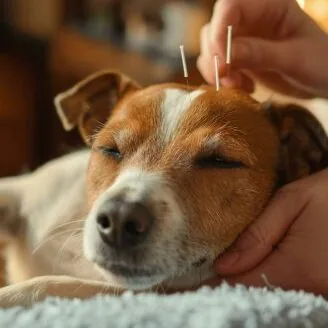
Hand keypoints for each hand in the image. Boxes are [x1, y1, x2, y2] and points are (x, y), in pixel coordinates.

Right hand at [198, 0, 327, 98]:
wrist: (322, 81)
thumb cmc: (320, 64)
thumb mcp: (295, 59)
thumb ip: (262, 54)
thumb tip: (227, 55)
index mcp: (270, 6)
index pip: (231, 6)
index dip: (220, 30)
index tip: (224, 60)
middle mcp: (251, 19)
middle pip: (214, 27)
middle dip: (216, 56)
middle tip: (229, 79)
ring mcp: (243, 39)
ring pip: (211, 47)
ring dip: (216, 70)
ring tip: (237, 85)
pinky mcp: (238, 58)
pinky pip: (217, 65)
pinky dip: (222, 79)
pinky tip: (244, 87)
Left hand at [207, 169, 327, 294]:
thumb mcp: (291, 202)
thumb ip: (256, 235)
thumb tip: (222, 265)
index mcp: (298, 268)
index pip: (242, 284)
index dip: (214, 284)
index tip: (189, 282)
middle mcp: (312, 289)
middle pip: (256, 293)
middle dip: (227, 285)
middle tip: (200, 277)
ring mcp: (323, 292)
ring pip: (272, 293)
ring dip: (246, 284)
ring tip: (221, 274)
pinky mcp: (327, 286)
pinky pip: (288, 289)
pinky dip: (266, 282)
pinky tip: (252, 271)